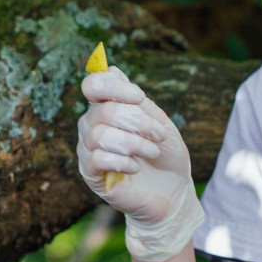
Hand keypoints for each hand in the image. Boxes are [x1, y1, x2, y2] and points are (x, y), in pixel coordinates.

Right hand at [77, 67, 204, 261]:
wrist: (172, 193)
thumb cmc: (165, 155)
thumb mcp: (158, 122)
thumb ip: (135, 101)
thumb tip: (110, 69)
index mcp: (107, 108)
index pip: (93, 86)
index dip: (114, 87)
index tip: (139, 97)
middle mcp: (92, 126)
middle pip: (103, 112)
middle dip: (138, 122)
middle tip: (158, 135)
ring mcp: (88, 150)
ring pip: (100, 135)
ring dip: (133, 143)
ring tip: (152, 152)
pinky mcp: (90, 174)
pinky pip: (97, 159)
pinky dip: (122, 161)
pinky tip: (136, 168)